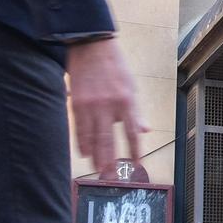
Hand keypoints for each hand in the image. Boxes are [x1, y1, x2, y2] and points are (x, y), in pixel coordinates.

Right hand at [66, 37, 145, 170]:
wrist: (91, 46)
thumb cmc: (114, 66)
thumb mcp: (132, 87)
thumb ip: (136, 112)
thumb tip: (145, 131)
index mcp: (126, 101)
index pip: (132, 132)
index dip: (134, 149)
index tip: (136, 163)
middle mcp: (109, 105)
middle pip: (110, 140)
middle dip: (111, 161)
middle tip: (113, 177)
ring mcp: (91, 105)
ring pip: (93, 138)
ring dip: (96, 157)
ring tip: (98, 171)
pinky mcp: (77, 103)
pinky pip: (79, 129)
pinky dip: (82, 143)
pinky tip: (85, 153)